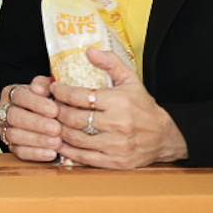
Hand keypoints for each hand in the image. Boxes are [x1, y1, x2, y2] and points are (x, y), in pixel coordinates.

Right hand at [0, 75, 66, 162]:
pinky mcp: (11, 147)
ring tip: (57, 142)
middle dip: (37, 124)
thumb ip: (44, 84)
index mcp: (11, 93)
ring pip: (14, 135)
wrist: (45, 116)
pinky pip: (19, 152)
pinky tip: (52, 153)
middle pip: (14, 116)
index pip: (19, 96)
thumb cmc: (48, 100)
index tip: (54, 110)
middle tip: (56, 129)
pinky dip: (36, 154)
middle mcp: (3, 111)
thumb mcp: (48, 88)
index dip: (36, 104)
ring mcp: (5, 130)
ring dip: (37, 140)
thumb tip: (38, 88)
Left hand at [45, 49, 185, 168]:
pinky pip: (83, 157)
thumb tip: (89, 51)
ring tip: (51, 122)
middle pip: (74, 118)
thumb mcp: (130, 80)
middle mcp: (117, 124)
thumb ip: (110, 63)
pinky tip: (59, 142)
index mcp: (118, 101)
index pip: (80, 96)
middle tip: (48, 106)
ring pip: (75, 138)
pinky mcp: (114, 162)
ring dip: (58, 130)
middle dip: (56, 111)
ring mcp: (115, 145)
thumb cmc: (143, 107)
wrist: (164, 137)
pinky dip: (67, 150)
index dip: (61, 92)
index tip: (54, 88)